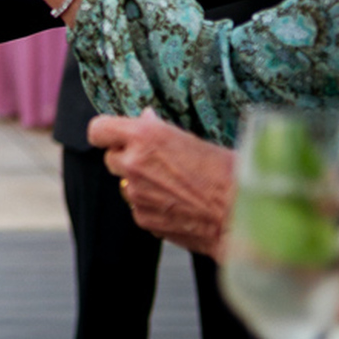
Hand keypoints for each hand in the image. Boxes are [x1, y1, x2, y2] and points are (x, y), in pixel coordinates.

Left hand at [87, 109, 233, 256]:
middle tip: (155, 162)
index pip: (98, 129)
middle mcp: (133, 164)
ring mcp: (135, 194)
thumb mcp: (191, 139)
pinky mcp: (142, 219)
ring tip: (173, 185)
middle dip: (128, 158)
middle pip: (111, 158)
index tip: (114, 135)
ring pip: (125, 185)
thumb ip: (158, 131)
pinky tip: (178, 204)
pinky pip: (138, 207)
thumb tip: (144, 119)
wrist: (240, 214)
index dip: (106, 132)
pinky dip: (151, 205)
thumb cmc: (226, 172)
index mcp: (144, 136)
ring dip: (140, 183)